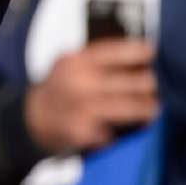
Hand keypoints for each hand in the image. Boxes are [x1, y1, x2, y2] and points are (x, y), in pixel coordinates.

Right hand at [25, 39, 157, 153]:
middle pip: (136, 81)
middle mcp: (80, 82)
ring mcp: (83, 108)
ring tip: (151, 110)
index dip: (138, 52)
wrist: (34, 119)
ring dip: (147, 109)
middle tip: (151, 88)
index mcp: (76, 61)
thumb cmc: (62, 88)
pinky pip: (119, 131)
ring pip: (134, 107)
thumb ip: (98, 60)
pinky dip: (126, 130)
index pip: (117, 51)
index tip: (150, 52)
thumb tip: (141, 59)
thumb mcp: (71, 64)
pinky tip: (126, 128)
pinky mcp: (85, 133)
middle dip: (148, 86)